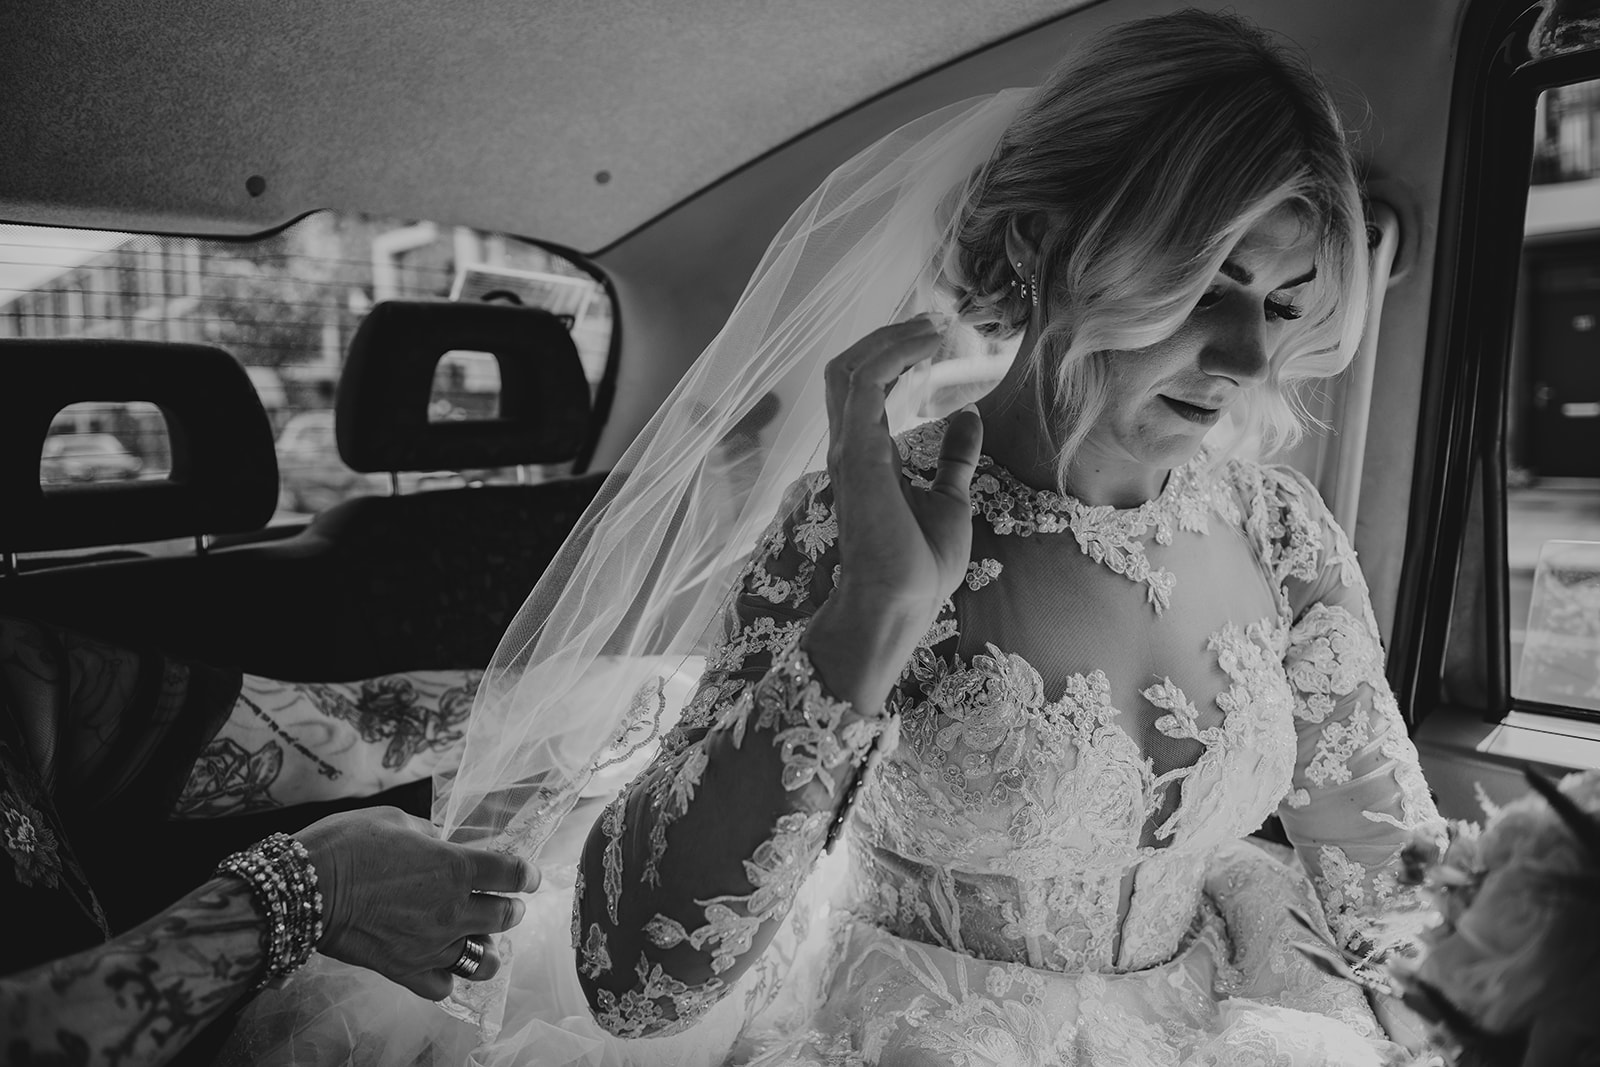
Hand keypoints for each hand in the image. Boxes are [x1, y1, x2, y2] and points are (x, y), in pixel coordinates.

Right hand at [295, 806, 540, 999]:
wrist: (307, 886)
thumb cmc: (349, 844)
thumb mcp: (397, 821)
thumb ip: (429, 834)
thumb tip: (440, 842)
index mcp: (457, 867)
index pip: (513, 874)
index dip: (526, 874)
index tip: (528, 876)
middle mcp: (453, 910)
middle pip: (506, 917)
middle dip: (509, 908)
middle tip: (503, 902)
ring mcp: (432, 945)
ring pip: (484, 959)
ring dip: (488, 946)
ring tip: (477, 936)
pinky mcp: (405, 970)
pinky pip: (444, 986)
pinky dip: (449, 976)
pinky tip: (443, 961)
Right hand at [805, 316, 982, 706]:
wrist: (899, 604)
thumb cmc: (918, 567)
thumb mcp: (949, 500)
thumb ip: (953, 459)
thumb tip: (968, 419)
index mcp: (867, 456)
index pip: (863, 386)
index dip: (893, 353)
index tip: (935, 335)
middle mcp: (850, 446)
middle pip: (848, 368)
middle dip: (888, 336)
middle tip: (936, 320)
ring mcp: (849, 448)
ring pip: (850, 367)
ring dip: (891, 337)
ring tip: (933, 325)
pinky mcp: (858, 453)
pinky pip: (864, 384)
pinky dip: (892, 354)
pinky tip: (927, 345)